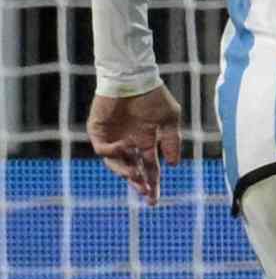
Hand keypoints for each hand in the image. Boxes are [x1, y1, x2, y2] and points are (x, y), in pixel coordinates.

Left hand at [85, 81, 182, 196]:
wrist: (133, 78)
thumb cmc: (153, 96)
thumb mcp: (170, 119)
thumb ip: (171, 141)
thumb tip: (174, 164)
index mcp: (146, 143)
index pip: (149, 169)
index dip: (152, 184)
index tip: (153, 200)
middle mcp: (129, 144)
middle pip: (133, 170)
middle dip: (139, 183)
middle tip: (145, 193)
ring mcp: (112, 138)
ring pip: (116, 164)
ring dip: (125, 171)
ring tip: (135, 175)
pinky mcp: (98, 131)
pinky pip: (103, 149)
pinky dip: (113, 153)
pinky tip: (125, 148)